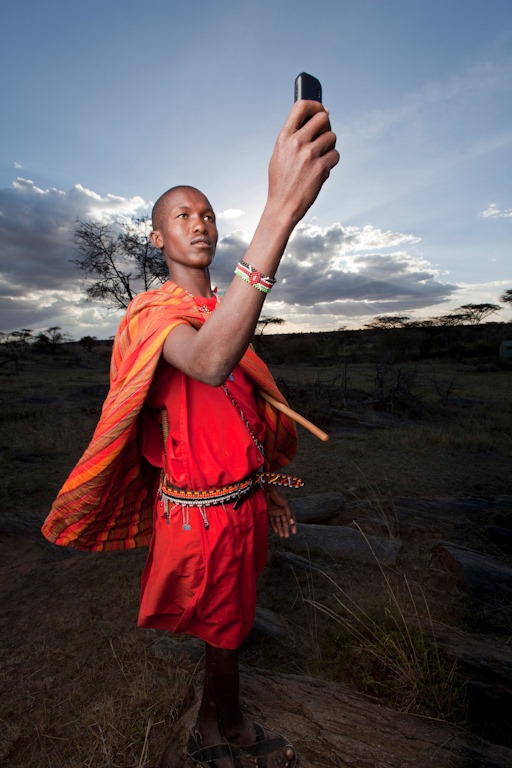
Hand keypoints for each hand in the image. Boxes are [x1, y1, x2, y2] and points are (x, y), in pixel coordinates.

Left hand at [265, 486, 296, 537]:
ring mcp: (275, 512)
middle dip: (286, 529)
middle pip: (284, 523)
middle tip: (286, 537)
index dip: (293, 526)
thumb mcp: (285, 505)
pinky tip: (275, 531)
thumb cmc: (279, 496)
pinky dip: (273, 526)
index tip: (294, 533)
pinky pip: (272, 521)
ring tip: (281, 536)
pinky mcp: (269, 512)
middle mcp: (281, 512)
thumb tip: (292, 523)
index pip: (291, 520)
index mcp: (287, 510)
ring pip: (278, 523)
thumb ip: (288, 513)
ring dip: (280, 529)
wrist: (269, 491)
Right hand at [267, 101, 339, 225]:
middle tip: (324, 135)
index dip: (315, 104)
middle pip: (323, 117)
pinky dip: (332, 162)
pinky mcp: (321, 168)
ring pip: (332, 136)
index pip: (301, 106)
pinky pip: (335, 155)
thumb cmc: (282, 181)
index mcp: (284, 137)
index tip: (320, 109)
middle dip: (327, 125)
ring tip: (320, 158)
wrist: (283, 206)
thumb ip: (293, 136)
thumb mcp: (280, 154)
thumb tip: (314, 118)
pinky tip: (322, 170)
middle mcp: (296, 142)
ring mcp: (309, 155)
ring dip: (330, 146)